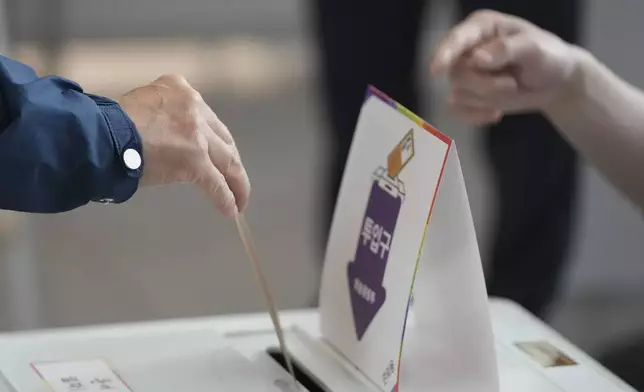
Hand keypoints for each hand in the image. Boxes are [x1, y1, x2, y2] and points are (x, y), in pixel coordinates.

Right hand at [118, 74, 249, 217]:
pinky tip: (231, 209)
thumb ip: (160, 114)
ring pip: (227, 161)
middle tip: (235, 178)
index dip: (214, 138)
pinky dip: (226, 197)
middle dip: (230, 161)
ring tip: (240, 200)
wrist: (101, 135)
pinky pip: (216, 183)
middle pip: (223, 139)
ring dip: (236, 182)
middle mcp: (194, 107)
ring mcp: (197, 134)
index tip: (216, 152)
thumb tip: (164, 139)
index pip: (205, 117)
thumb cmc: (109, 124)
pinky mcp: (195, 160)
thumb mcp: (141, 104)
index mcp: (179, 89)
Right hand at [430, 10, 581, 124]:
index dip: (445, 53)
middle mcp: (467, 48)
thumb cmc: (547, 56)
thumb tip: (477, 60)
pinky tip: (496, 114)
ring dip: (487, 98)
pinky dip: (476, 115)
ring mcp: (465, 73)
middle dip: (485, 84)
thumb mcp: (535, 48)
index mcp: (481, 28)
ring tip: (511, 89)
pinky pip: (457, 109)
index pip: (457, 39)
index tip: (436, 69)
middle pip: (457, 72)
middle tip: (511, 84)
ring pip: (458, 92)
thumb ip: (506, 49)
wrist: (554, 82)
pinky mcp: (466, 95)